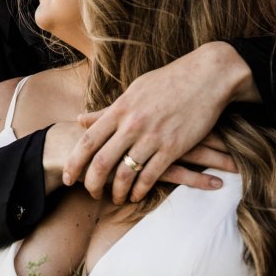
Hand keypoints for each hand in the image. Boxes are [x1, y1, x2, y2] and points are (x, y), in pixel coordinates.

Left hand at [62, 42, 258, 203]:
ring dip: (117, 191)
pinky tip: (137, 196)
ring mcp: (152, 137)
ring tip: (116, 198)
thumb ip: (107, 111)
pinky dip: (140, 190)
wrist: (207, 76)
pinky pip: (150, 176)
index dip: (74, 163)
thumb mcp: (134, 92)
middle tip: (91, 194)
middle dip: (92, 184)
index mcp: (120, 109)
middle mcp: (132, 124)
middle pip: (101, 162)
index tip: (68, 179)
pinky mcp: (172, 147)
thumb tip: (81, 119)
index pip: (88, 141)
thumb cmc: (170, 82)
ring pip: (125, 174)